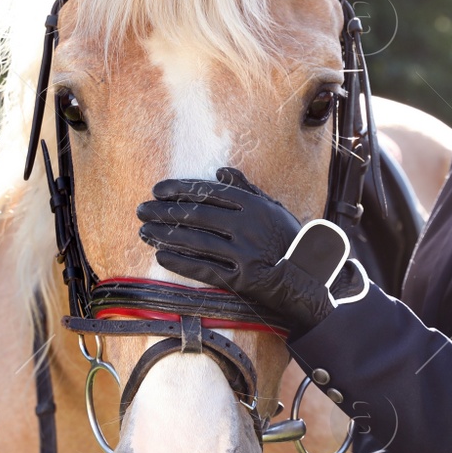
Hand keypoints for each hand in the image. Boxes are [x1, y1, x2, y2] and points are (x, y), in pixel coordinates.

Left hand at [136, 167, 334, 335]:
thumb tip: (220, 172)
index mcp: (253, 205)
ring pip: (195, 241)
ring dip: (165, 236)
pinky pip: (204, 269)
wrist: (309, 277)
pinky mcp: (242, 280)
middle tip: (142, 210)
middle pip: (196, 216)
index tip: (157, 190)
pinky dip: (181, 262)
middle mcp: (247, 227)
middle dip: (164, 212)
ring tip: (144, 232)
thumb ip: (245, 189)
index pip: (208, 193)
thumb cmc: (288, 238)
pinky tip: (161, 256)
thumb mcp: (272, 207)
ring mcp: (244, 254)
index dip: (179, 190)